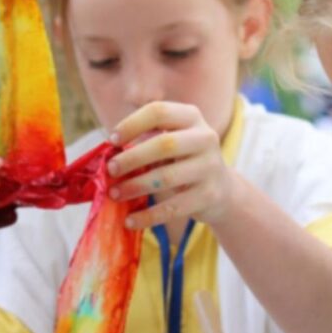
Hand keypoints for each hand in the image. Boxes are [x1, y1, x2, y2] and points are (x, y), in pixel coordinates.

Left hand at [107, 102, 239, 228]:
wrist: (222, 190)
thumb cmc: (184, 160)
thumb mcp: (171, 140)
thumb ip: (146, 138)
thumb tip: (109, 151)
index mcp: (191, 117)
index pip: (159, 111)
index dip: (132, 124)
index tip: (112, 140)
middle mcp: (205, 138)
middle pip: (163, 144)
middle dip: (131, 158)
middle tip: (110, 170)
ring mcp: (210, 167)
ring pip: (166, 177)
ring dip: (135, 187)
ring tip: (115, 194)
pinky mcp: (210, 195)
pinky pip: (173, 207)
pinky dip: (148, 216)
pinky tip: (130, 221)